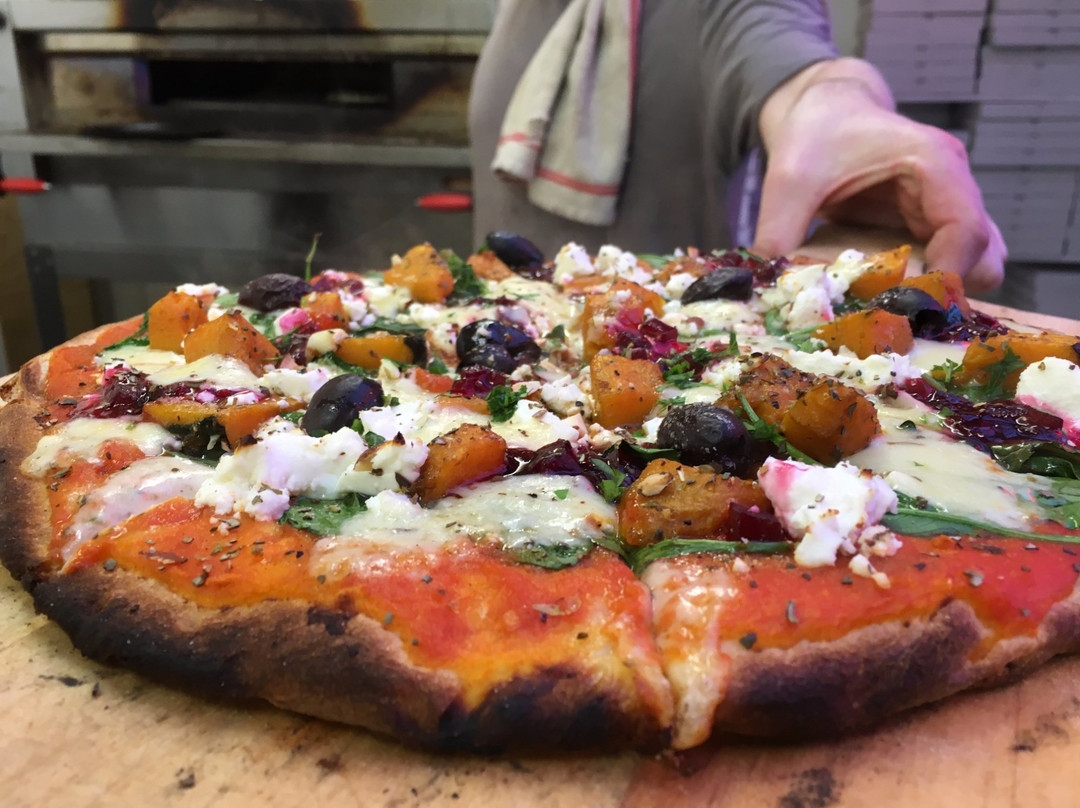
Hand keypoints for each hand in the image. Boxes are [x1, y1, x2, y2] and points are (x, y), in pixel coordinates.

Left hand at [753, 59, 1004, 293]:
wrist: (824, 110)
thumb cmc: (816, 132)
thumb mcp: (789, 178)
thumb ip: (777, 229)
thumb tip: (761, 287)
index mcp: (934, 163)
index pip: (967, 229)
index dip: (946, 275)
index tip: (907, 307)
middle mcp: (952, 187)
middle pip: (983, 256)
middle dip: (946, 291)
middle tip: (892, 316)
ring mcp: (946, 209)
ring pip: (975, 265)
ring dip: (940, 293)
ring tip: (888, 312)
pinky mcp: (931, 227)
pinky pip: (949, 266)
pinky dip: (927, 288)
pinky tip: (885, 301)